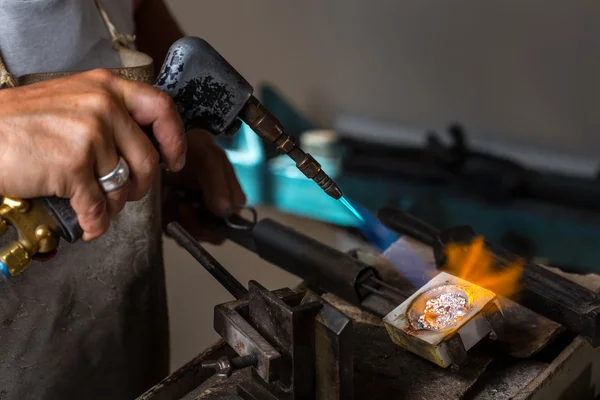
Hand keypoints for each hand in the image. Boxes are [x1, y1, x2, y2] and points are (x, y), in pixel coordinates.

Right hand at [0, 69, 185, 240]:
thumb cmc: (19, 123)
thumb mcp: (71, 100)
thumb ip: (109, 115)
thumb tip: (143, 148)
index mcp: (106, 87)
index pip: (161, 108)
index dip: (174, 139)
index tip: (174, 160)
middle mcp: (102, 106)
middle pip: (147, 159)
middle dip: (140, 186)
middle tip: (127, 193)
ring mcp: (89, 135)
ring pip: (122, 187)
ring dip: (111, 205)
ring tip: (94, 204)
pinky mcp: (73, 165)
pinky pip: (98, 207)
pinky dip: (95, 223)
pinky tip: (88, 224)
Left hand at [162, 129, 245, 243]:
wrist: (167, 140)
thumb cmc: (195, 146)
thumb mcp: (210, 160)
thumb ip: (219, 185)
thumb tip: (225, 212)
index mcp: (230, 199)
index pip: (230, 226)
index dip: (214, 224)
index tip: (198, 209)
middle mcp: (215, 210)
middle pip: (210, 234)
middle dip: (193, 223)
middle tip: (181, 204)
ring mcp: (196, 215)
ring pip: (191, 235)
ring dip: (179, 219)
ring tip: (172, 196)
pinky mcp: (176, 217)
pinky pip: (173, 230)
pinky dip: (167, 217)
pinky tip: (166, 199)